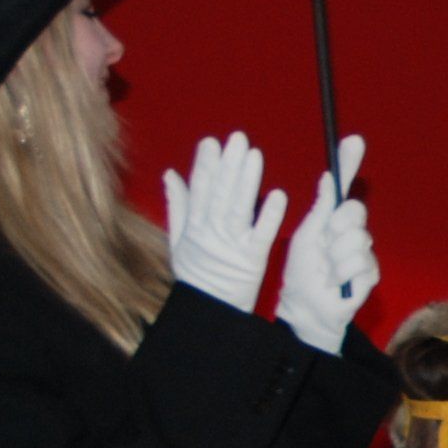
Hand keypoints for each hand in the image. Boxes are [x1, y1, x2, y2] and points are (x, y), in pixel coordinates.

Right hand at [159, 131, 286, 313]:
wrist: (211, 309)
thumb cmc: (197, 273)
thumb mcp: (179, 240)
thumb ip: (177, 205)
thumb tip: (169, 173)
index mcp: (195, 227)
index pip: (200, 190)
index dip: (205, 165)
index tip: (211, 142)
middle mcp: (212, 233)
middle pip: (220, 194)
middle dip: (229, 165)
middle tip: (238, 138)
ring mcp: (233, 245)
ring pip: (239, 208)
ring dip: (247, 181)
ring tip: (254, 155)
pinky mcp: (254, 259)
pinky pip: (262, 234)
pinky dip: (269, 215)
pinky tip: (278, 195)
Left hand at [271, 134, 375, 353]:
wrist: (306, 306)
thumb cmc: (303, 270)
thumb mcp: (307, 233)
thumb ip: (322, 207)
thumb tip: (329, 175)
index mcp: (336, 220)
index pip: (347, 189)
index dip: (350, 164)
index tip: (353, 140)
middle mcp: (354, 232)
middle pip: (355, 213)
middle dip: (335, 228)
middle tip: (323, 244)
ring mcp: (364, 253)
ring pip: (357, 240)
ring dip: (334, 257)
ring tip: (325, 270)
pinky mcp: (371, 274)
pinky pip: (360, 262)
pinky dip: (341, 273)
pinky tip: (335, 282)